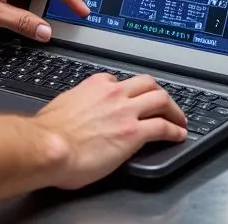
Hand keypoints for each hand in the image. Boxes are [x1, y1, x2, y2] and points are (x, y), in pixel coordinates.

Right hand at [35, 73, 187, 189]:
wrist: (48, 146)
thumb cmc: (48, 132)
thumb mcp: (63, 105)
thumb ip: (76, 103)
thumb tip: (76, 111)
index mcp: (95, 85)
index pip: (120, 81)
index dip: (129, 91)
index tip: (133, 99)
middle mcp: (114, 94)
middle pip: (148, 84)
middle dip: (160, 93)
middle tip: (166, 104)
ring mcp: (126, 112)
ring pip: (160, 99)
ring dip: (174, 109)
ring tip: (179, 119)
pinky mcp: (133, 133)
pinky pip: (162, 127)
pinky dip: (174, 130)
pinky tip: (178, 135)